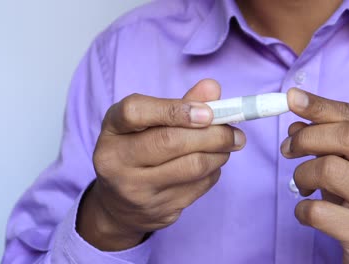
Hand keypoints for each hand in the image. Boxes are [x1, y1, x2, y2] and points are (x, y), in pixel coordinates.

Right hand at [77, 79, 245, 250]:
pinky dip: (214, 171)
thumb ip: (180, 104)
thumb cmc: (137, 151)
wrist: (119, 204)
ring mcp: (135, 190)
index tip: (208, 112)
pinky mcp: (157, 210)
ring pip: (191, 167)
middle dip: (213, 134)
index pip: (136, 112)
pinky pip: (198, 186)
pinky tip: (213, 164)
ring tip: (230, 145)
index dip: (175, 109)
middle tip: (235, 132)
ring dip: (220, 153)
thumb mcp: (147, 123)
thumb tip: (213, 88)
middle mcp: (116, 161)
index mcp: (113, 129)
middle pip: (170, 141)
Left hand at [282, 88, 348, 262]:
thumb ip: (331, 141)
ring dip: (302, 174)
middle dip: (306, 137)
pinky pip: (317, 210)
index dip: (320, 105)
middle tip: (288, 149)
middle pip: (345, 136)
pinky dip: (301, 209)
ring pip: (329, 169)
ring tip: (302, 186)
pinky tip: (308, 213)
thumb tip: (295, 124)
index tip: (291, 97)